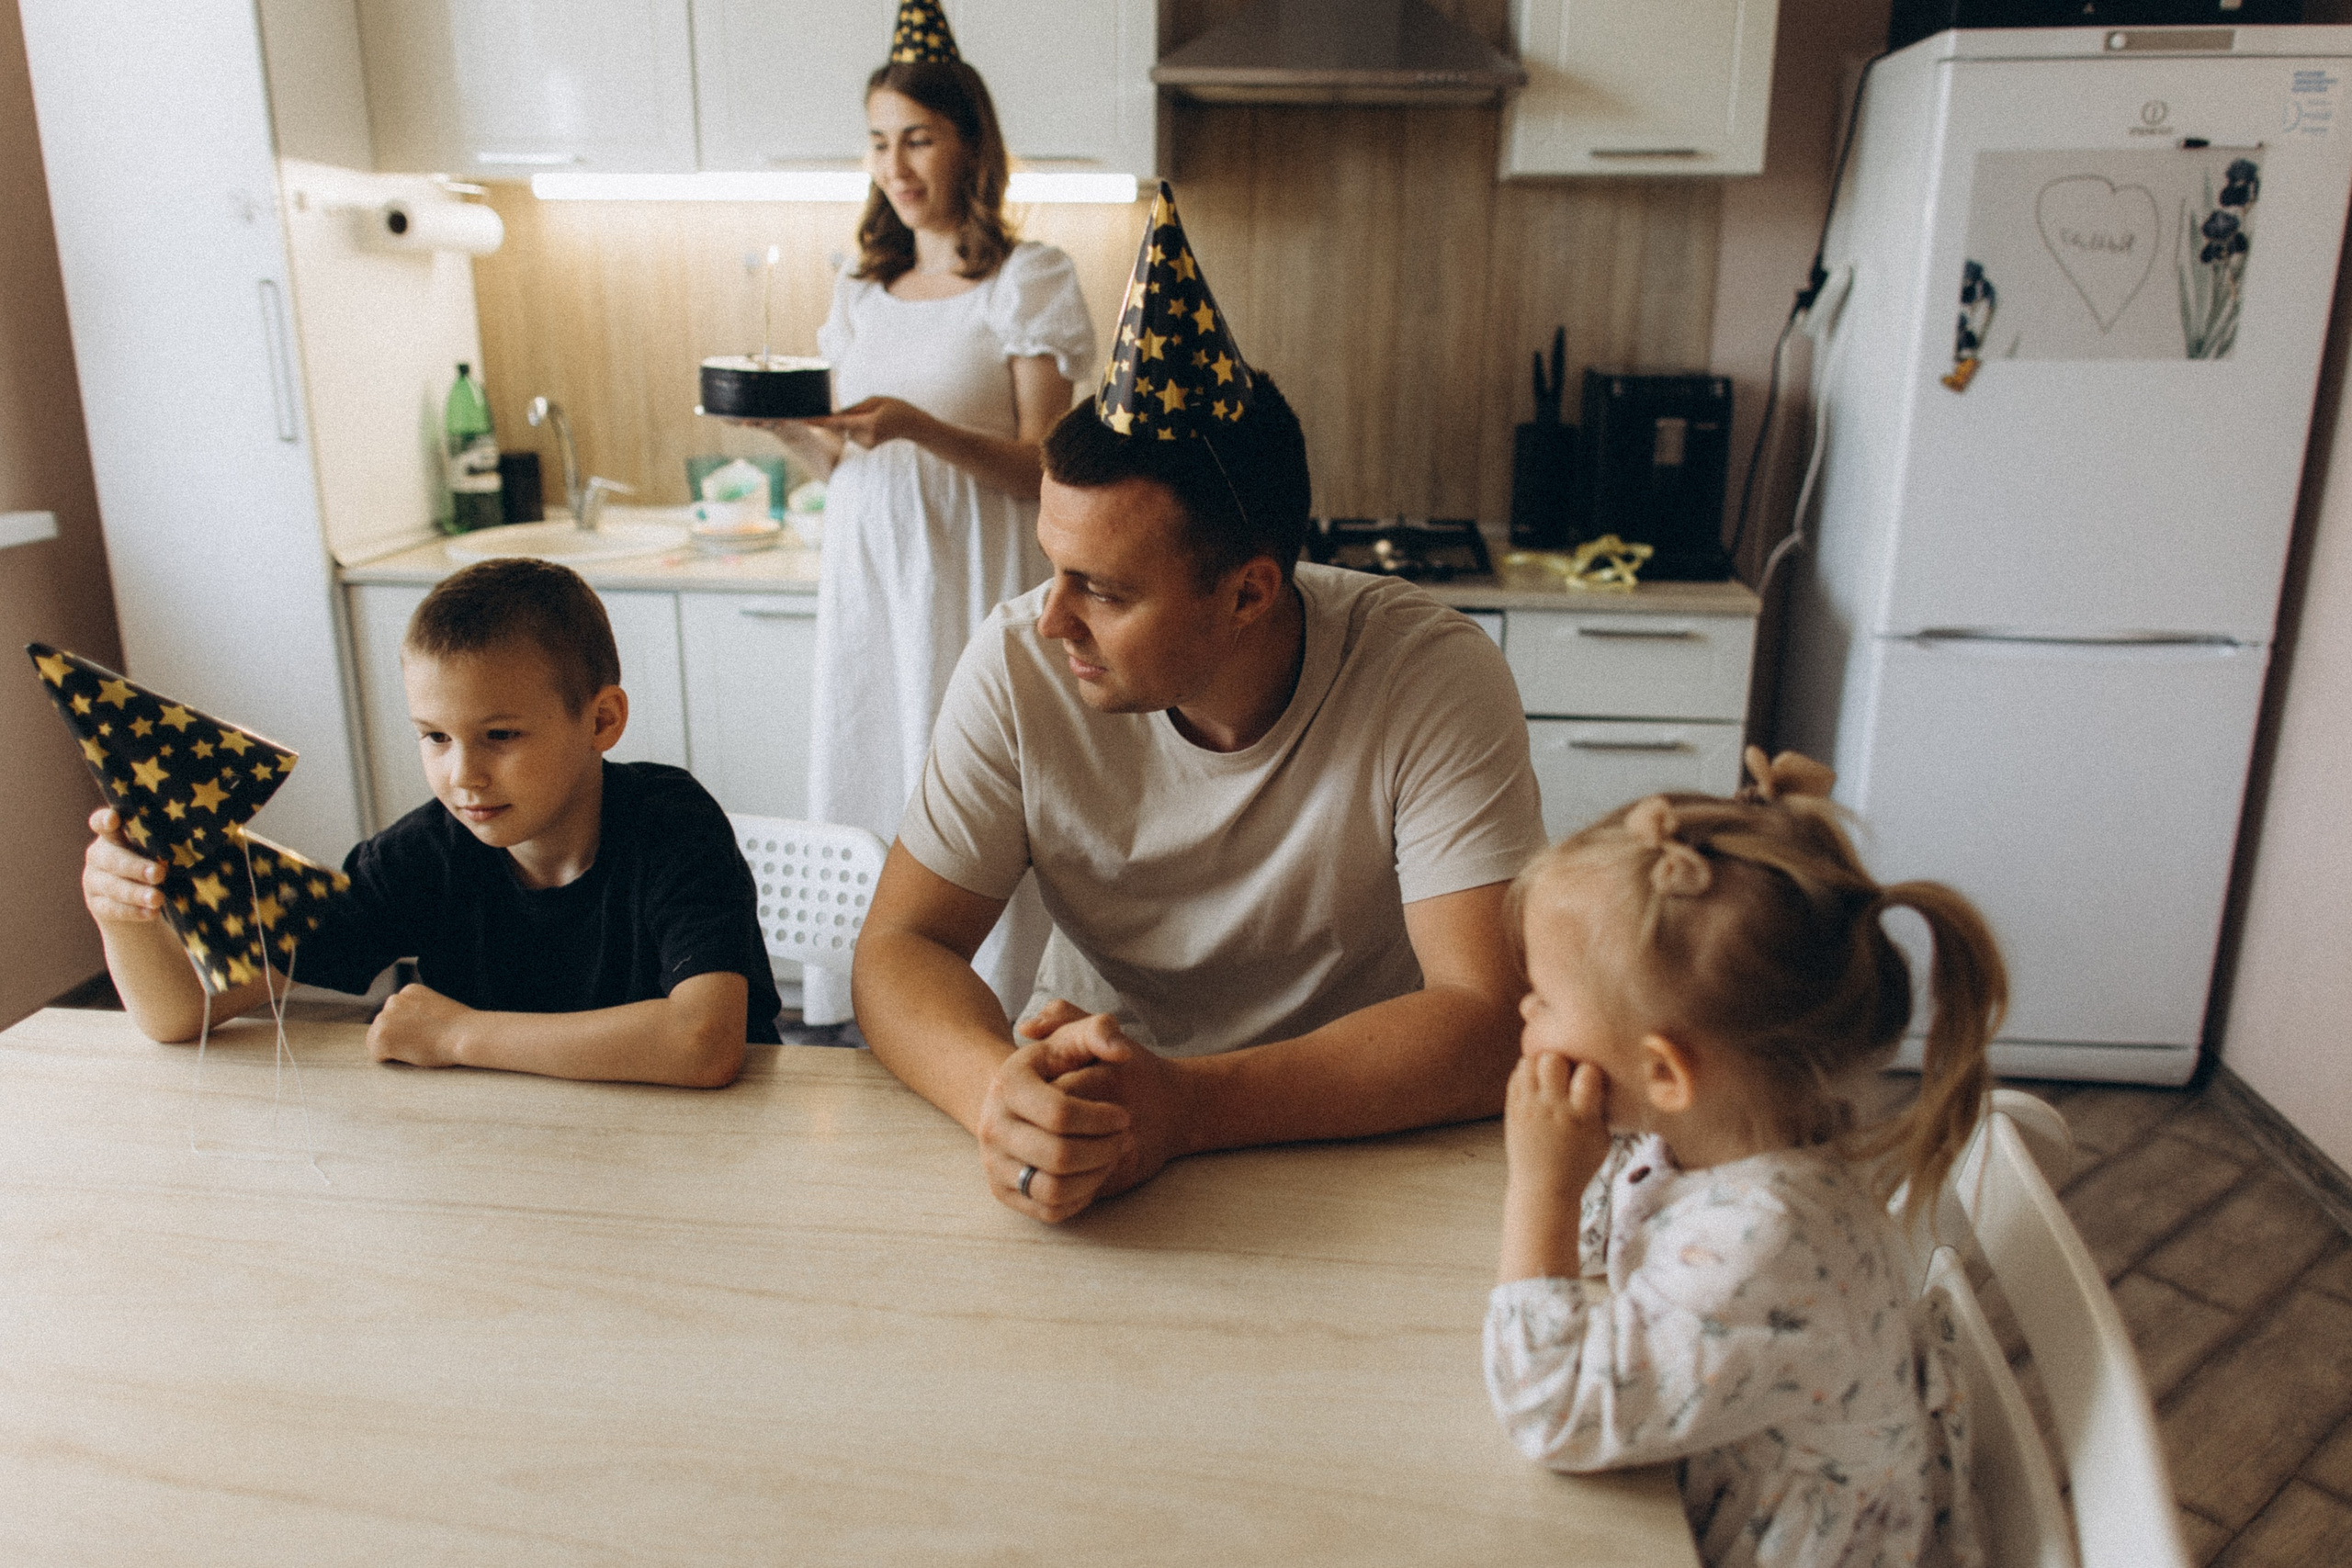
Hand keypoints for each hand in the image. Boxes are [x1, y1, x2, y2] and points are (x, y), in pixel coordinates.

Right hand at [82, 808, 166, 926]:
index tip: (114, 819)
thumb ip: (165, 844)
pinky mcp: (97, 904)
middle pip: (112, 859)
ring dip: (136, 893)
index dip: (104, 820)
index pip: (101, 823)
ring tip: (157, 899)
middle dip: (136, 867)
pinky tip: (151, 912)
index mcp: (114, 835)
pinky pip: (112, 908)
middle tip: (159, 873)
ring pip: (112, 886)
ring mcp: (94, 880)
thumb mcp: (158, 851)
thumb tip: (196, 842)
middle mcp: (99, 854)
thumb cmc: (156, 864)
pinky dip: (133, 911)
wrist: (138, 904)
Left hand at [367, 982, 475, 1068]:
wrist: (464, 1034)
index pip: (397, 1013)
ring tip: (418, 1047)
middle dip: (398, 1036)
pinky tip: (411, 1054)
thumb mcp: (436, 1009)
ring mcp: (385, 1017)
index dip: (410, 1028)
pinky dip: (390, 1059)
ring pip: (378, 1039)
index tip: (426, 1033)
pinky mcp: (380, 1036)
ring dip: (393, 1047)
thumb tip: (409, 1027)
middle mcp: (393, 1000)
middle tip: (422, 1042)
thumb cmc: (458, 1028)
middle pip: (385, 1025)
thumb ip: (419, 1012)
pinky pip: (377, 1054)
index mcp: (409, 991)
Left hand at [807, 395, 926, 449]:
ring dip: (854, 420)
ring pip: (846, 429)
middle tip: (868, 410)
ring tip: (875, 417)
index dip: (819, 421)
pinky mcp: (866, 447)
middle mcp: (865, 437)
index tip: (803, 420)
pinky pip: (853, 433)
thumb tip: (835, 415)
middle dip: (845, 415)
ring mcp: (866, 444)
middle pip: (841, 424)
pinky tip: (875, 424)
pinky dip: (858, 426)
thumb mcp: (875, 400)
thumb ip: (854, 408)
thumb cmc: (895, 408)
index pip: (837, 422)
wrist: (913, 426)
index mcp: (868, 424)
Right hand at [977, 1005, 1137, 1222]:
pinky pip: (1048, 1210)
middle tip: (1125, 1139)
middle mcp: (991, 1126)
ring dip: (1095, 1176)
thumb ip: (1101, 1030)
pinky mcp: (1002, 1191)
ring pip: (1053, 1190)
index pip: (1060, 1114)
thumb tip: (1120, 1052)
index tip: (1123, 1115)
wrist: (1025, 1099)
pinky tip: (1094, 1174)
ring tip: (1113, 1156)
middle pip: (1059, 1156)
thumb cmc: (1061, 1067)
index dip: (1101, 1120)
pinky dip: (1079, 1198)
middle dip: (1104, 1150)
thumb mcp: (1077, 1038)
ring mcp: (993, 1162)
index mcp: (1007, 1084)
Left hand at [1504, 1052, 1611, 1200]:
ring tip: (1551, 1075)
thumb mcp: (1603, 1139)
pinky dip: (1528, 1073)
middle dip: (1563, 1059)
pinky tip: (1538, 1085)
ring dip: (1543, 1063)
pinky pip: (1516, 1075)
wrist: (1543, 1188)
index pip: (1588, 1072)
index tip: (1591, 1079)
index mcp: (1580, 1116)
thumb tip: (1605, 1075)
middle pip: (1553, 1059)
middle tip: (1567, 1072)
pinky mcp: (1512, 1109)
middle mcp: (1553, 1108)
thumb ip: (1602, 1107)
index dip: (1591, 1070)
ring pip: (1530, 1062)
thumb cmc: (1580, 1163)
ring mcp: (1529, 1107)